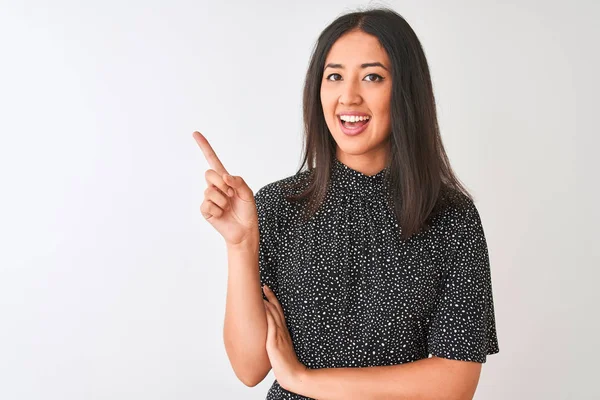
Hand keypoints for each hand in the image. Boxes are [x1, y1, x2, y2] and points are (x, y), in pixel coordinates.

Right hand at [193, 131, 257, 245]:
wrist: (245, 230)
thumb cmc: (247, 211)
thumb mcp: (248, 193)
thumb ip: (238, 181)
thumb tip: (224, 176)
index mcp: (225, 179)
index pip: (213, 160)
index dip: (204, 147)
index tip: (195, 134)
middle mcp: (215, 186)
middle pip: (209, 173)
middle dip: (222, 183)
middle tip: (231, 195)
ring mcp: (209, 198)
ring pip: (210, 190)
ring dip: (223, 200)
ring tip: (229, 207)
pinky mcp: (205, 210)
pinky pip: (208, 204)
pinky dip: (218, 210)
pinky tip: (222, 214)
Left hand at [262, 285, 308, 392]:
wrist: (293, 375)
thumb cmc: (287, 366)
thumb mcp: (281, 350)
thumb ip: (277, 343)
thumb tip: (269, 341)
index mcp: (284, 332)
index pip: (279, 313)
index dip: (274, 301)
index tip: (268, 292)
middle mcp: (282, 331)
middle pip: (277, 310)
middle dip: (271, 297)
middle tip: (265, 286)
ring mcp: (279, 335)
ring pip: (274, 314)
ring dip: (268, 302)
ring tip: (262, 292)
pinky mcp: (274, 342)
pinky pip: (270, 325)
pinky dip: (267, 314)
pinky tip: (263, 306)